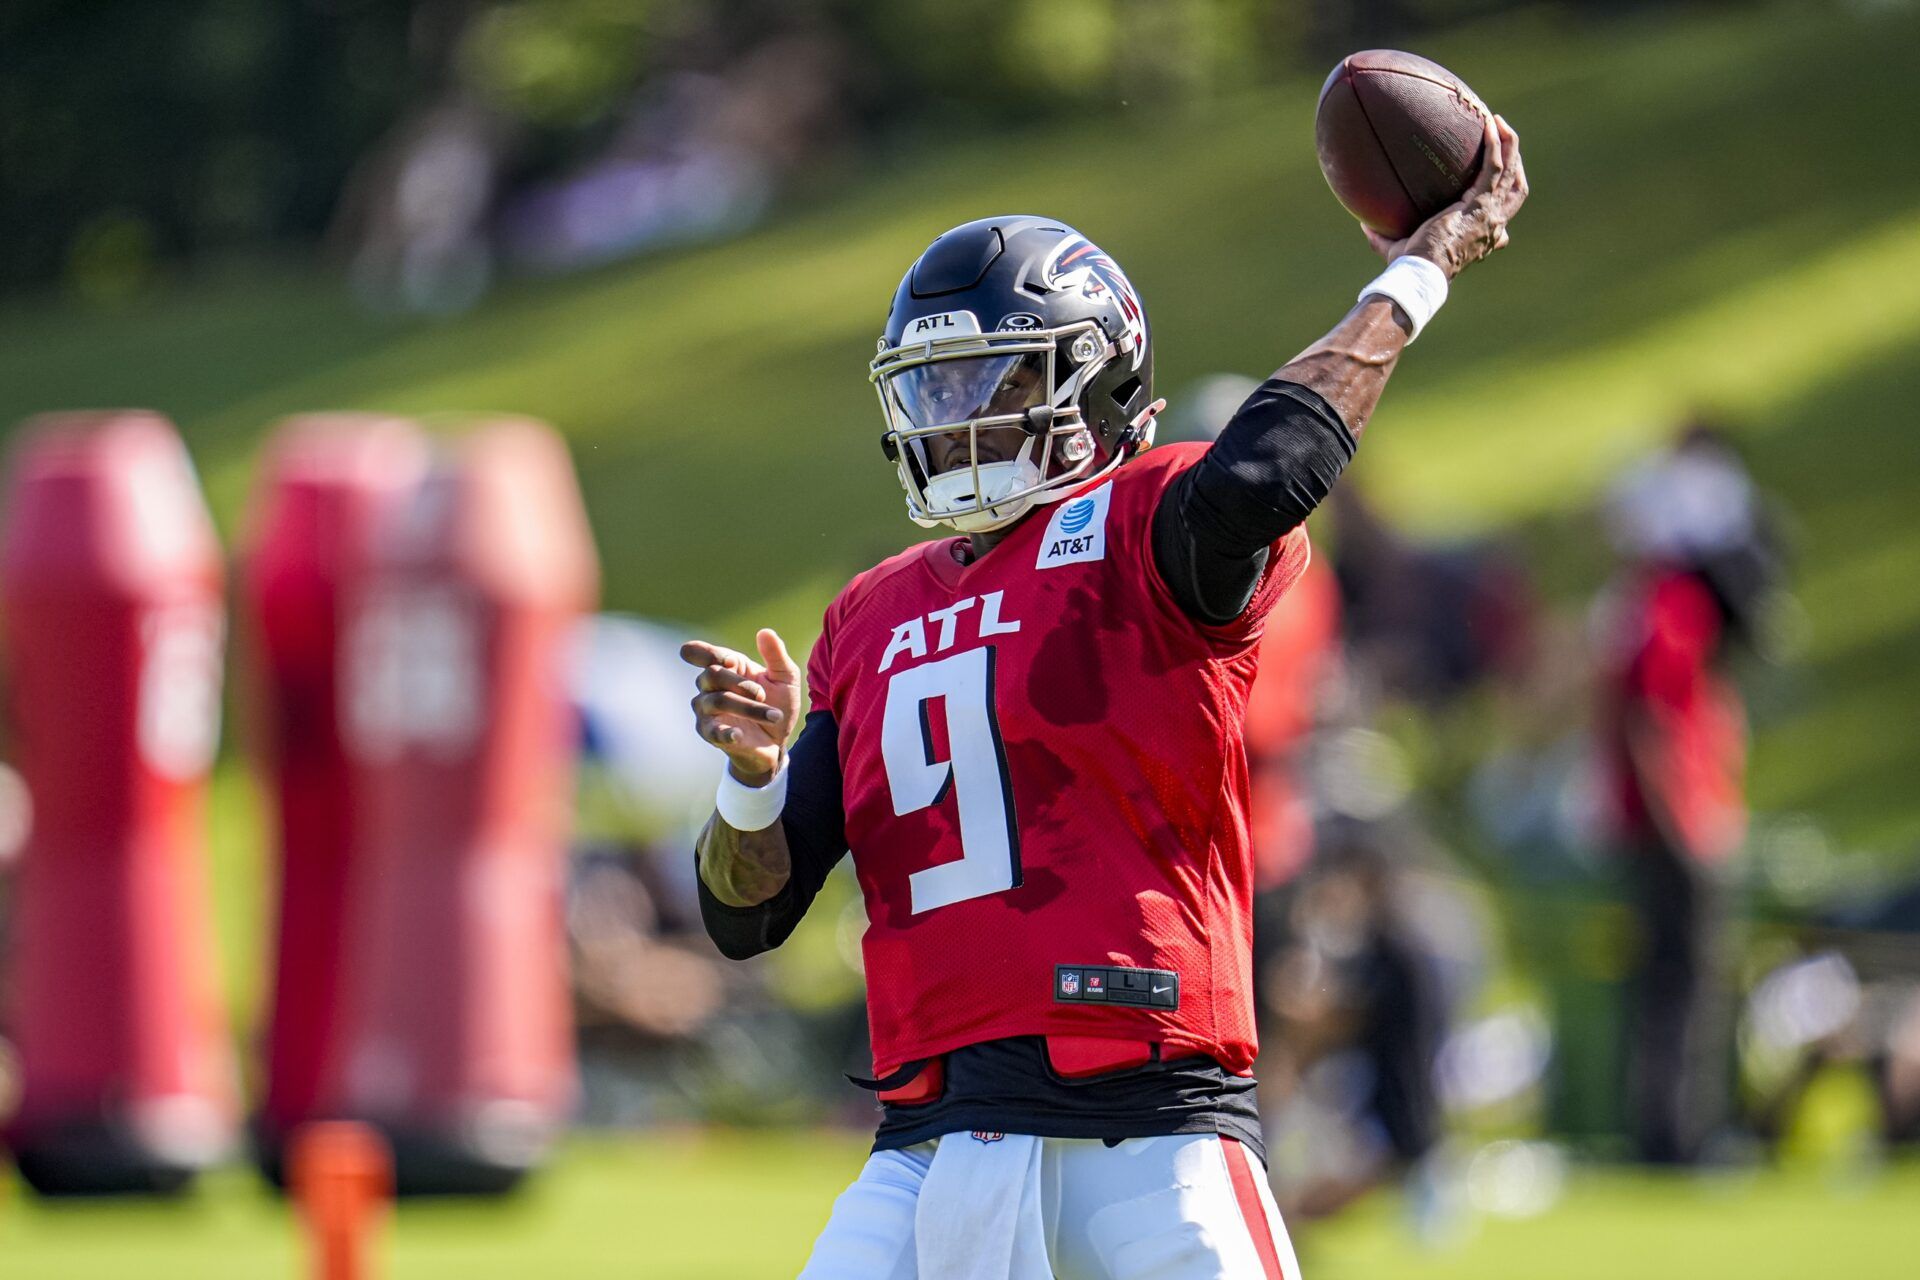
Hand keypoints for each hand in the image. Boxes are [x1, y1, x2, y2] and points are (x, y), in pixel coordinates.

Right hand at [680, 629, 802, 782]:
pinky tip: (739, 734)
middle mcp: (709, 686)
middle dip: (740, 683)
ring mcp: (707, 710)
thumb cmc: (778, 703)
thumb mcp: (785, 678)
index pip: (699, 652)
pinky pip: (712, 730)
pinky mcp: (710, 733)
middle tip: (763, 695)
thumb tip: (765, 632)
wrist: (778, 739)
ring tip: (774, 716)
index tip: (729, 662)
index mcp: (726, 666)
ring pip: (717, 701)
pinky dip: (725, 732)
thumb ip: (776, 655)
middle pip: (712, 675)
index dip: (707, 653)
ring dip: (748, 708)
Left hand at [1366, 112, 1527, 278]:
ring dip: (1510, 146)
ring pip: (1511, 174)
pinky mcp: (1482, 202)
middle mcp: (1492, 226)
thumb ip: (1385, 237)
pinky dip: (1495, 144)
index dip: (1503, 203)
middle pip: (1516, 191)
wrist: (1422, 270)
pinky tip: (1491, 124)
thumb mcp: (1400, 249)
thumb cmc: (1410, 266)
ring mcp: (1490, 213)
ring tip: (1500, 123)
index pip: (1501, 222)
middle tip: (1505, 143)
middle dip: (1515, 165)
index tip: (1496, 188)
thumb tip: (1363, 224)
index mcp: (1481, 239)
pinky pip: (1495, 167)